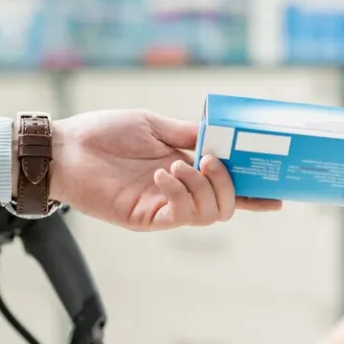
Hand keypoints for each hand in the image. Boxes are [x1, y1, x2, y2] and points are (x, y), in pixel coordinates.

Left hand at [49, 110, 279, 230]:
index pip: (227, 188)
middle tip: (209, 160)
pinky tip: (162, 176)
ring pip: (207, 214)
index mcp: (185, 170)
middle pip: (225, 206)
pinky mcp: (145, 218)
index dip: (254, 194)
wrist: (65, 147)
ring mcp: (162, 208)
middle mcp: (178, 194)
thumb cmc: (102, 133)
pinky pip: (178, 215)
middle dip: (228, 183)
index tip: (278, 193)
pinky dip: (179, 194)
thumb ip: (186, 133)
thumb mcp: (153, 125)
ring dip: (201, 186)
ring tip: (176, 165)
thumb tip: (220, 134)